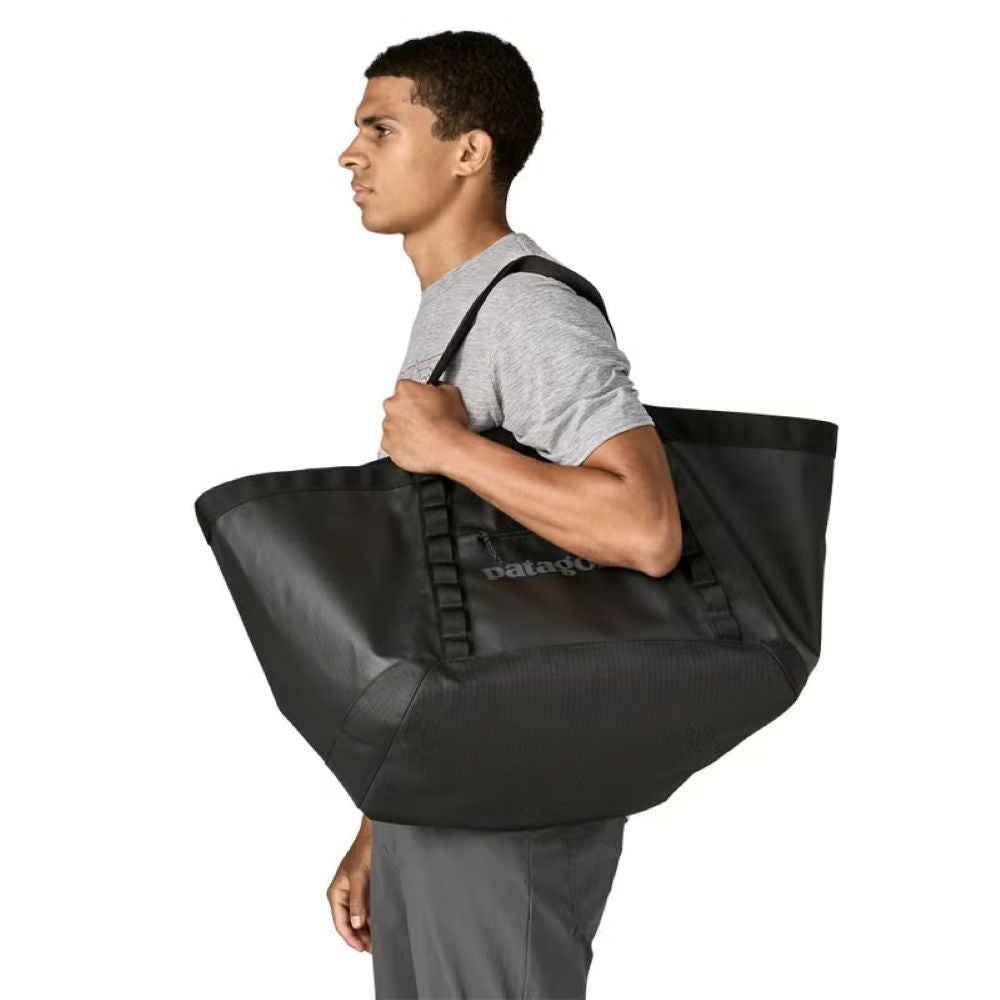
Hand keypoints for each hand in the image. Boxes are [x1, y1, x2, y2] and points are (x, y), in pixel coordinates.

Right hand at [327, 816, 371, 953]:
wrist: (376, 834)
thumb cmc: (364, 849)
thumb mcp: (360, 876)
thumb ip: (357, 900)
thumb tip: (355, 922)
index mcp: (335, 892)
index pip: (340, 922)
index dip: (351, 937)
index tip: (362, 948)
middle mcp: (342, 895)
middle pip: (348, 923)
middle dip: (359, 936)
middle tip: (372, 948)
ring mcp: (353, 893)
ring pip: (357, 918)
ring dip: (366, 929)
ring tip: (377, 940)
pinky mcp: (364, 890)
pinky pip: (365, 910)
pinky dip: (371, 919)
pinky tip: (379, 926)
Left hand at [380, 377, 469, 473]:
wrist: (446, 450)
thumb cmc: (447, 425)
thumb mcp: (452, 394)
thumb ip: (440, 389)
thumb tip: (440, 391)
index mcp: (405, 389)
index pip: (406, 387)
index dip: (417, 395)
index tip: (424, 402)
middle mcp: (392, 406)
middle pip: (396, 405)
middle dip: (408, 411)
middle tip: (425, 419)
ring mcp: (388, 426)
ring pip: (393, 424)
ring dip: (404, 428)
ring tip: (423, 434)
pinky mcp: (388, 445)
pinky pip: (392, 442)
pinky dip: (402, 444)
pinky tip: (417, 445)